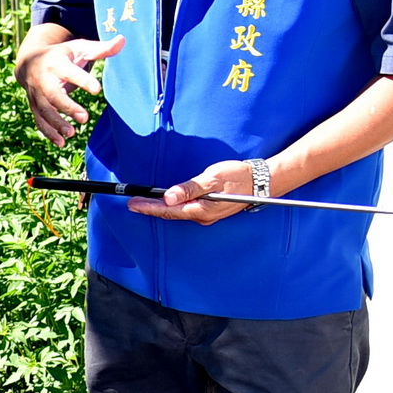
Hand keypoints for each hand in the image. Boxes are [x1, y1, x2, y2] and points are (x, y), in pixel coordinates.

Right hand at [18, 34, 123, 143]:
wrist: (28, 62)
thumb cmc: (62, 55)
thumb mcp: (79, 48)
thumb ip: (100, 48)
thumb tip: (123, 40)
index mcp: (56, 63)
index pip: (70, 72)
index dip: (83, 80)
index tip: (97, 89)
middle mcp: (43, 79)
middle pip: (53, 95)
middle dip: (67, 107)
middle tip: (84, 118)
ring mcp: (36, 94)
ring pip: (44, 111)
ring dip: (56, 124)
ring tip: (72, 134)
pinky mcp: (34, 106)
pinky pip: (39, 120)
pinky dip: (48, 132)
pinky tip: (61, 143)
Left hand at [130, 159, 257, 223]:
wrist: (261, 182)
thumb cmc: (237, 177)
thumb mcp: (212, 178)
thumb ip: (190, 188)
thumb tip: (169, 197)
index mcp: (201, 209)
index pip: (168, 210)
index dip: (149, 207)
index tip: (133, 204)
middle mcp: (203, 216)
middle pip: (171, 214)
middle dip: (150, 209)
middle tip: (132, 204)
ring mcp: (207, 215)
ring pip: (179, 214)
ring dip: (160, 209)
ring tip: (144, 204)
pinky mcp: (210, 211)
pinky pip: (187, 211)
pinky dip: (173, 208)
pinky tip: (167, 204)